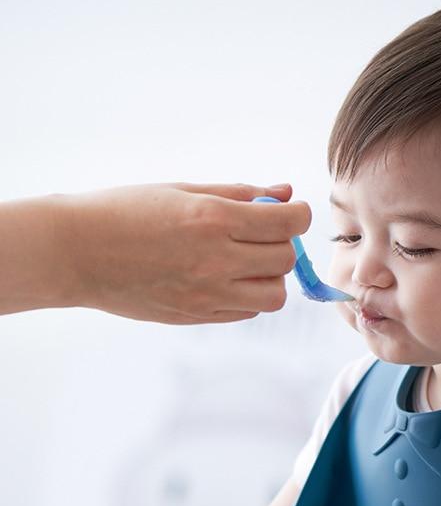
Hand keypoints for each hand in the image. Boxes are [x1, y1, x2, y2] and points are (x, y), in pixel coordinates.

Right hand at [57, 181, 311, 322]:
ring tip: (245, 261)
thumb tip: (285, 192)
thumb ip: (239, 193)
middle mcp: (216, 259)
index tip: (291, 211)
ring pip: (274, 294)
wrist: (75, 252)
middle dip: (282, 243)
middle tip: (260, 234)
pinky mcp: (197, 315)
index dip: (298, 214)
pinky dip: (248, 295)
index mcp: (213, 218)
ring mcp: (207, 293)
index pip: (287, 222)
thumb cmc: (125, 211)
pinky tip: (225, 278)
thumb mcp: (183, 190)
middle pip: (285, 259)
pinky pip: (247, 311)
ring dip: (270, 276)